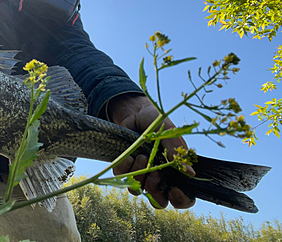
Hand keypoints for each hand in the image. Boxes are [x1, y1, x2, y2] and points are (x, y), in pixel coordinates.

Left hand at [108, 93, 195, 208]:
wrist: (136, 113)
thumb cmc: (157, 123)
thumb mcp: (170, 134)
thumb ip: (178, 152)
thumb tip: (191, 173)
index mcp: (175, 172)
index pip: (182, 198)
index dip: (180, 200)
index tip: (173, 190)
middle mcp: (158, 177)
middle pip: (158, 201)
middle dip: (155, 191)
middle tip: (154, 173)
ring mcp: (140, 173)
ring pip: (138, 191)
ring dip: (140, 175)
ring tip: (142, 156)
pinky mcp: (125, 168)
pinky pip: (122, 178)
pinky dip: (125, 168)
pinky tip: (129, 156)